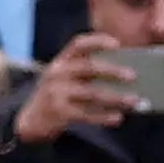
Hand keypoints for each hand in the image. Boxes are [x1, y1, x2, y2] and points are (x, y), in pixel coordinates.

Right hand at [13, 30, 135, 144]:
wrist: (30, 121)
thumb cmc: (56, 96)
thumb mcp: (63, 78)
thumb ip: (85, 71)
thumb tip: (124, 74)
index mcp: (60, 61)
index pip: (78, 44)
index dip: (98, 41)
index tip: (117, 44)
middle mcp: (57, 74)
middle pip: (89, 68)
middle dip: (113, 71)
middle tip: (133, 76)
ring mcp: (56, 93)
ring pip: (92, 93)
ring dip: (116, 97)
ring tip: (133, 100)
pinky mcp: (59, 112)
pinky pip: (86, 114)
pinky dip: (103, 117)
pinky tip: (117, 118)